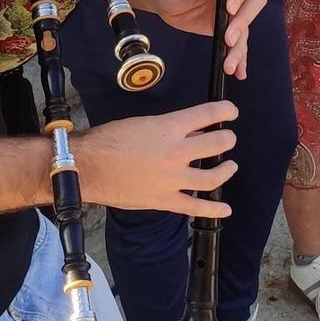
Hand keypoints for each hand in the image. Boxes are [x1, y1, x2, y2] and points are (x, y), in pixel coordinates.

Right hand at [75, 101, 238, 217]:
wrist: (88, 166)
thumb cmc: (109, 140)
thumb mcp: (143, 123)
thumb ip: (170, 128)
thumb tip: (192, 132)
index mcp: (170, 128)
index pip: (208, 114)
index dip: (226, 111)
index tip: (231, 112)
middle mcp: (177, 152)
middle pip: (217, 144)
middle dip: (227, 139)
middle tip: (228, 139)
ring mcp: (173, 179)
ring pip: (212, 177)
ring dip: (226, 170)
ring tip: (230, 166)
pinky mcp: (165, 200)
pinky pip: (195, 207)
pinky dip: (213, 209)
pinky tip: (225, 209)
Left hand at [126, 0, 266, 78]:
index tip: (229, 7)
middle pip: (253, 2)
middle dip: (243, 22)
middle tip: (228, 38)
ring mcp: (232, 10)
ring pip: (245, 27)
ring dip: (240, 47)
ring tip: (230, 65)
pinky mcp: (226, 28)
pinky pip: (237, 43)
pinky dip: (239, 57)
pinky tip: (239, 71)